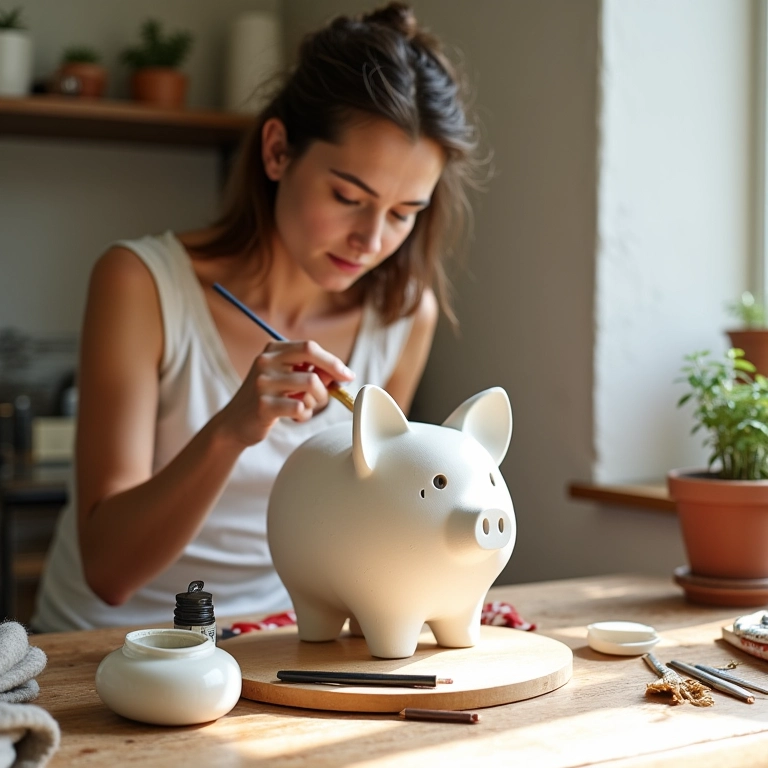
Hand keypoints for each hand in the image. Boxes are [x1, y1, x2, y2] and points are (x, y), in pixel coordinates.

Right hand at [219, 340, 354, 445]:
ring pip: (311, 383)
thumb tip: (340, 374)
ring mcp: (262, 383)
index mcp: (273, 350)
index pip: (310, 347)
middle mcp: (265, 361)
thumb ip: (310, 372)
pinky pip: (301, 407)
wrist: (234, 423)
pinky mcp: (263, 406)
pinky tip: (296, 418)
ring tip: (307, 408)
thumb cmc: (268, 399)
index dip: (333, 361)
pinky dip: (305, 415)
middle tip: (331, 394)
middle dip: (330, 376)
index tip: (348, 375)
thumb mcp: (286, 379)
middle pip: (312, 358)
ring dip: (317, 400)